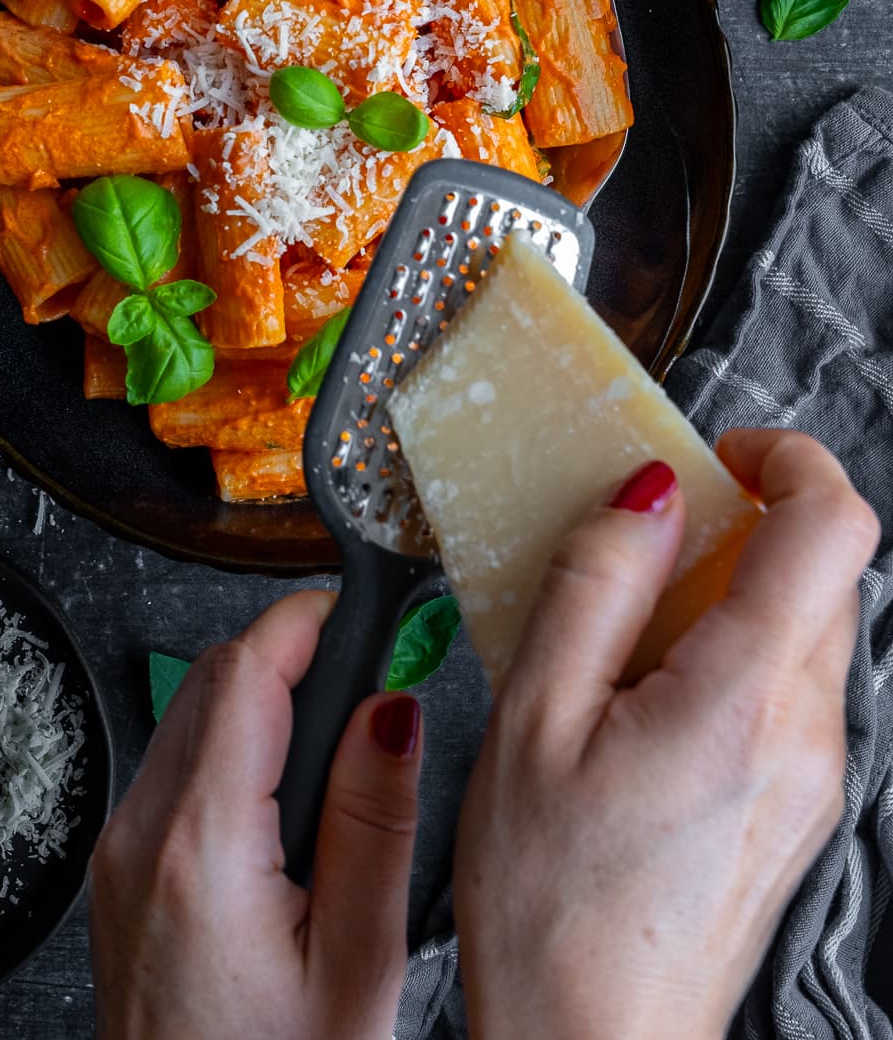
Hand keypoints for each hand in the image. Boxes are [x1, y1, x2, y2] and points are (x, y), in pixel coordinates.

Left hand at [89, 590, 423, 1039]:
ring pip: (190, 716)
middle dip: (293, 658)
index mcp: (199, 848)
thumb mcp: (358, 963)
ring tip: (341, 752)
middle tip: (372, 680)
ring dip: (262, 703)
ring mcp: (120, 856)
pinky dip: (233, 752)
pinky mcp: (119, 876)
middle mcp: (140, 837)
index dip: (310, 623)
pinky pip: (174, 770)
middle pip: (213, 679)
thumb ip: (373, 819)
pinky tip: (289, 804)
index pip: (245, 671)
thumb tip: (390, 708)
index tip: (366, 611)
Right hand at [453, 428, 879, 1039]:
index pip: (833, 526)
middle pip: (819, 571)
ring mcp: (815, 774)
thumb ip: (595, 585)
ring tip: (621, 641)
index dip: (787, 458)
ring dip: (725, 597)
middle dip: (738, 528)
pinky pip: (785, 687)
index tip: (720, 455)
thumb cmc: (554, 910)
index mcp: (744, 702)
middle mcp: (808, 735)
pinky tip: (640, 702)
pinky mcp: (800, 803)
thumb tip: (645, 495)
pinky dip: (725, 657)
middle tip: (637, 546)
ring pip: (802, 628)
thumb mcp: (532, 721)